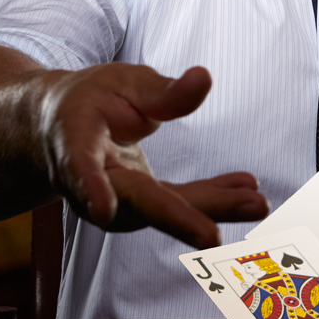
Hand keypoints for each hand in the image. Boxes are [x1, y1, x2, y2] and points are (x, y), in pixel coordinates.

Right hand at [39, 64, 268, 247]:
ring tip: (257, 202)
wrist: (61, 130)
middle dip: (176, 219)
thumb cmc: (90, 100)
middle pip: (135, 202)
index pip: (80, 168)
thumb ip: (162, 91)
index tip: (103, 210)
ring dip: (213, 208)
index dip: (91, 188)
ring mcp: (117, 200)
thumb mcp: (121, 82)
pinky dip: (216, 197)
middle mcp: (91, 184)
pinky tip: (250, 190)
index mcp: (74, 142)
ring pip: (165, 208)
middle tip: (212, 238)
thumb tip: (204, 79)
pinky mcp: (142, 204)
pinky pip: (181, 203)